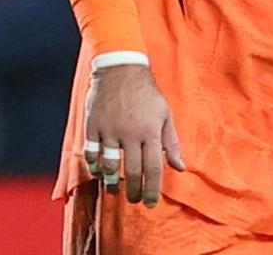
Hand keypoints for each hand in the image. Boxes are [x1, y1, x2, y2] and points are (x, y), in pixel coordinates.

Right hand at [84, 64, 185, 206]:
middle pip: (132, 171)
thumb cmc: (147, 94)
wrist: (121, 69)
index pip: (154, 167)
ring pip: (109, 166)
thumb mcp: (164, 114)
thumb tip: (181, 167)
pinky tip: (99, 173)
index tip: (151, 203)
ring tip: (116, 190)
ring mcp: (109, 130)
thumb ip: (172, 142)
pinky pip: (91, 153)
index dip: (153, 188)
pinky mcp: (93, 126)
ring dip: (112, 182)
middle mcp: (130, 133)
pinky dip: (94, 167)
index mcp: (150, 130)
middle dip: (134, 191)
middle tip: (135, 200)